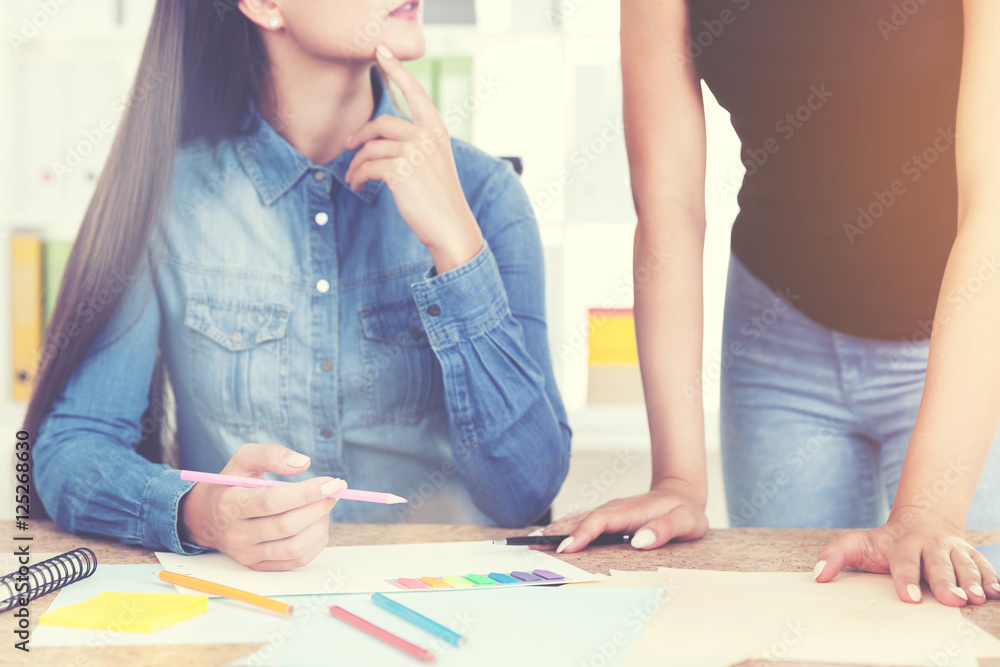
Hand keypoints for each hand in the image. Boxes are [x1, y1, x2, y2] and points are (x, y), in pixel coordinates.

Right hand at [180, 443, 345, 570]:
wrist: (208, 517)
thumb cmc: (232, 483)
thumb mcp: (244, 458)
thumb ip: (271, 454)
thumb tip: (303, 463)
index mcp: (230, 504)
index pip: (272, 501)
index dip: (306, 493)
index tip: (331, 483)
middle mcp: (236, 534)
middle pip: (286, 525)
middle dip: (318, 507)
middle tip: (334, 492)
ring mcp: (247, 554)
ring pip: (294, 547)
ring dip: (319, 525)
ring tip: (324, 508)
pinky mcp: (258, 566)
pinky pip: (295, 561)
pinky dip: (315, 544)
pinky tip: (318, 525)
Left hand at [344, 43, 483, 273]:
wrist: (450, 226)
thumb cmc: (439, 199)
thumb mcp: (433, 163)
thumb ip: (415, 144)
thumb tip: (379, 139)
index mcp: (437, 131)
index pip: (416, 93)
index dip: (397, 70)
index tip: (382, 50)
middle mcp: (427, 137)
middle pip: (382, 123)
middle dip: (360, 136)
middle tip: (348, 148)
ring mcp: (414, 152)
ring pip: (371, 147)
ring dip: (356, 163)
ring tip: (354, 178)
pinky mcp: (400, 170)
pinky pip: (368, 166)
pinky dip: (358, 176)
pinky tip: (358, 186)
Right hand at [542, 478, 708, 552]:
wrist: (682, 492)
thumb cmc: (684, 510)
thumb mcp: (684, 522)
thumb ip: (664, 530)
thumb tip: (639, 540)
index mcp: (630, 511)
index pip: (599, 522)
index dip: (581, 535)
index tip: (564, 549)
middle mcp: (615, 508)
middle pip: (581, 519)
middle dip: (558, 532)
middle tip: (533, 545)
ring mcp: (610, 511)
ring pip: (579, 518)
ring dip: (557, 529)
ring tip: (534, 541)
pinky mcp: (609, 516)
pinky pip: (584, 521)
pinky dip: (566, 527)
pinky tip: (553, 534)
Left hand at [814, 506, 999, 605]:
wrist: (921, 520)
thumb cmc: (885, 541)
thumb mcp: (857, 543)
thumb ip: (835, 555)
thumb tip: (816, 575)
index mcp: (903, 544)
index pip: (903, 562)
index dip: (906, 579)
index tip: (909, 597)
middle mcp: (930, 546)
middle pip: (939, 565)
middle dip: (947, 582)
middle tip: (953, 600)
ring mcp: (953, 549)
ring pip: (965, 565)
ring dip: (973, 581)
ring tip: (977, 599)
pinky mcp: (970, 555)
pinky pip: (984, 566)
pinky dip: (992, 579)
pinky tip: (997, 593)